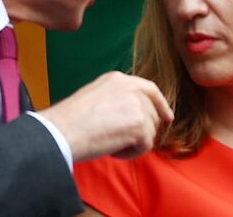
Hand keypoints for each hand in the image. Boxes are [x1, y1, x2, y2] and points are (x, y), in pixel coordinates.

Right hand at [38, 71, 173, 162]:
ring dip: (133, 142)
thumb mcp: (96, 96)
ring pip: (150, 130)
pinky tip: (113, 150)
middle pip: (152, 112)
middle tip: (124, 141)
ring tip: (111, 144)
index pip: (149, 89)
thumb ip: (117, 99)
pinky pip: (145, 145)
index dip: (160, 104)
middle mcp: (131, 87)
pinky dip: (131, 153)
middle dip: (144, 130)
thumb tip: (131, 116)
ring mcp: (137, 105)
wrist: (64, 130)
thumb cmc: (71, 120)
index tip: (167, 117)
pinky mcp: (140, 124)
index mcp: (119, 79)